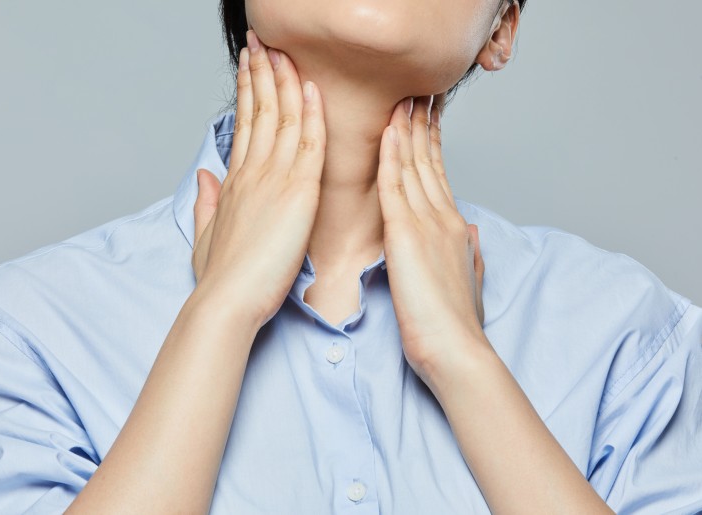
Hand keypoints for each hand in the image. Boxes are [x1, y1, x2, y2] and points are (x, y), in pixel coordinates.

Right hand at [191, 30, 325, 327]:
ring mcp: (274, 179)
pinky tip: (312, 88)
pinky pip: (309, 144)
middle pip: (259, 111)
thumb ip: (205, 201)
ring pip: (282, 118)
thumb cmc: (219, 277)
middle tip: (261, 42)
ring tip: (281, 49)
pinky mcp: (297, 194)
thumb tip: (203, 176)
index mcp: (234, 182)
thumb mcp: (204, 234)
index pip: (244, 126)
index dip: (247, 92)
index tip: (250, 67)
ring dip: (283, 80)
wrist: (226, 301)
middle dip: (260, 73)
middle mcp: (251, 173)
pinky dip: (311, 114)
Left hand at [377, 94, 485, 381]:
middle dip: (422, 126)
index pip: (439, 177)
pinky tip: (389, 131)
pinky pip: (397, 186)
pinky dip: (393, 156)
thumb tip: (472, 236)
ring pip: (415, 165)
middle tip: (417, 93)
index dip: (431, 145)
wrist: (457, 350)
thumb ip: (469, 253)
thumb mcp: (467, 281)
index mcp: (453, 229)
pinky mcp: (407, 236)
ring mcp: (427, 224)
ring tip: (403, 97)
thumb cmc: (456, 325)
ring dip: (407, 129)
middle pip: (429, 162)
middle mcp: (443, 218)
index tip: (427, 120)